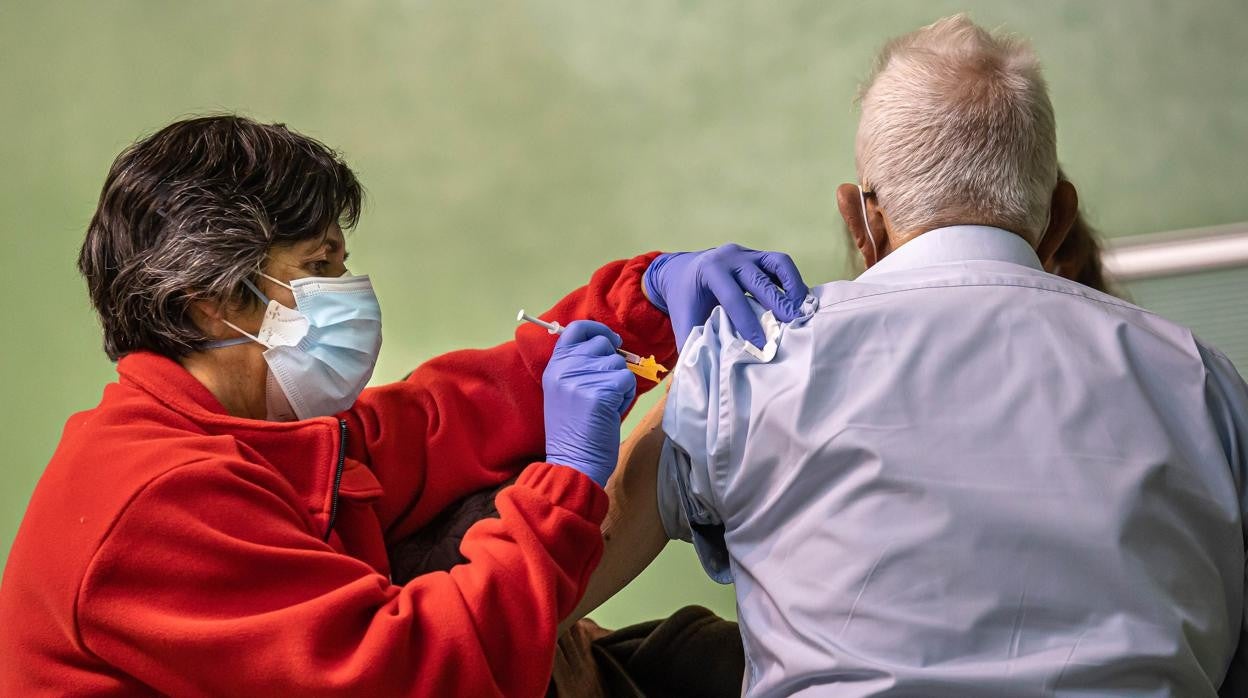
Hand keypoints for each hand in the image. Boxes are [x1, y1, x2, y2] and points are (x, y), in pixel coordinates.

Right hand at [543, 321, 637, 486]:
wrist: (572, 462)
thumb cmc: (574, 431)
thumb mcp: (565, 391)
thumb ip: (579, 366)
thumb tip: (609, 346)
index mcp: (554, 367)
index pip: (575, 329)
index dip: (597, 329)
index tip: (611, 340)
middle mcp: (565, 367)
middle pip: (603, 344)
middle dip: (612, 364)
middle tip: (603, 390)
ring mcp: (582, 378)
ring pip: (619, 364)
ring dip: (619, 383)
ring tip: (604, 406)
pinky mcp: (600, 391)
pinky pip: (627, 380)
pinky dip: (625, 396)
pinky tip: (611, 412)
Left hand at [643, 244, 808, 348]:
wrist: (682, 272)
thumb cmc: (686, 301)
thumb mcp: (683, 320)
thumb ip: (691, 342)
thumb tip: (698, 374)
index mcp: (710, 271)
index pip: (732, 297)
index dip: (747, 321)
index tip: (761, 344)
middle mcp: (730, 257)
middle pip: (758, 279)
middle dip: (777, 304)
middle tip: (791, 327)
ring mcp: (748, 254)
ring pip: (777, 264)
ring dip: (792, 288)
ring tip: (802, 312)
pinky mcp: (760, 256)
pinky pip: (781, 264)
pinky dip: (793, 281)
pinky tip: (800, 302)